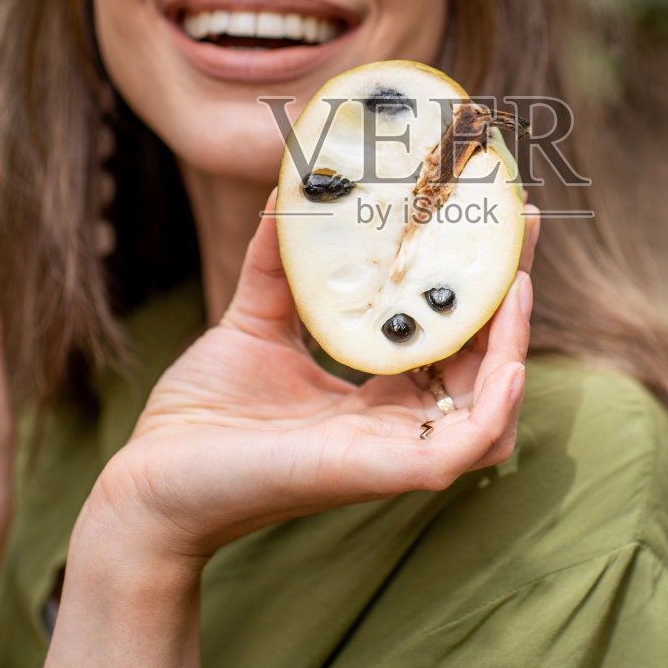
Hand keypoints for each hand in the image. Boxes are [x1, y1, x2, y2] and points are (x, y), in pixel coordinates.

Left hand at [87, 190, 538, 560]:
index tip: (494, 215)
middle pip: (485, 367)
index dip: (478, 280)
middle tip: (519, 225)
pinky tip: (506, 363)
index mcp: (378, 397)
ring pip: (489, 410)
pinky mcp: (378, 474)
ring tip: (515, 286)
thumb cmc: (202, 416)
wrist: (148, 478)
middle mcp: (396, 426)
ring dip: (514, 346)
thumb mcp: (251, 322)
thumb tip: (288, 190)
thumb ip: (279, 265)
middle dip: (511, 297)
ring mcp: (391, 454)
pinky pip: (461, 449)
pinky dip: (494, 408)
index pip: (451, 337)